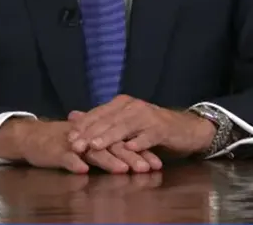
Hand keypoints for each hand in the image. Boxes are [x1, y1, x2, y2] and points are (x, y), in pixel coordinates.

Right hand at [0, 119, 159, 173]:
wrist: (33, 137)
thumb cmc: (65, 143)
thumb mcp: (91, 145)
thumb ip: (109, 149)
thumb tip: (133, 156)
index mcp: (99, 134)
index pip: (124, 141)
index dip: (140, 151)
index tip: (157, 163)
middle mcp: (89, 137)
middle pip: (113, 145)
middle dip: (132, 156)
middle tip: (148, 168)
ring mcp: (73, 143)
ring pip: (93, 151)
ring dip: (109, 160)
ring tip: (123, 170)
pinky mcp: (56, 151)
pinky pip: (66, 157)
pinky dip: (74, 162)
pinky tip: (83, 170)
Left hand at [67, 95, 214, 157]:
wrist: (184, 129)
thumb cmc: (150, 128)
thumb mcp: (123, 123)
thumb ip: (100, 120)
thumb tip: (72, 115)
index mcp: (122, 104)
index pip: (98, 114)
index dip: (83, 126)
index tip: (69, 138)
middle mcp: (133, 107)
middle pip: (108, 121)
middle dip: (90, 134)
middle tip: (76, 145)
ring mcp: (148, 117)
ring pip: (124, 127)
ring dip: (109, 137)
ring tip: (95, 146)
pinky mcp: (162, 129)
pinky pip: (148, 136)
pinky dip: (138, 143)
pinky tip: (129, 149)